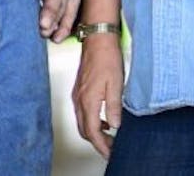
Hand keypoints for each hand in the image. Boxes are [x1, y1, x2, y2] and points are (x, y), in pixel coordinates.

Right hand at [72, 35, 123, 158]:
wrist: (98, 39)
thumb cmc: (108, 58)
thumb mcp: (116, 84)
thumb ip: (113, 107)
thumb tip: (114, 126)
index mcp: (88, 100)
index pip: (92, 131)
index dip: (101, 145)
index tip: (110, 153)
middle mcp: (79, 99)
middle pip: (84, 130)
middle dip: (97, 142)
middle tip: (111, 148)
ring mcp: (77, 94)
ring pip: (82, 122)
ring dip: (94, 132)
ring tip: (109, 136)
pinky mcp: (79, 90)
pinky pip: (82, 112)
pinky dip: (92, 121)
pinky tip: (104, 119)